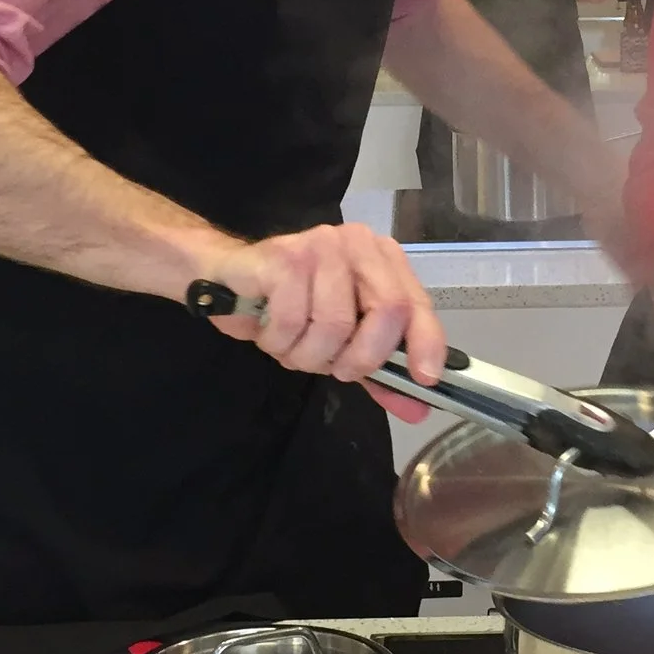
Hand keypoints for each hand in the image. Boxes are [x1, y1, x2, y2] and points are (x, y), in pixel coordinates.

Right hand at [200, 222, 445, 421]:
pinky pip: (293, 321)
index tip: (423, 379)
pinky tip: (269, 329)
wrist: (227, 278)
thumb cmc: (288, 306)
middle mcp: (357, 244)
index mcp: (381, 259)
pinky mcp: (284, 257)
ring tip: (291, 343)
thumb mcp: (341, 342)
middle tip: (334, 368)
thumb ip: (378, 372)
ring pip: (335, 325)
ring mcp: (321, 246)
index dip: (426, 343)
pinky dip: (279, 341)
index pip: (416, 303)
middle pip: (387, 311)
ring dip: (308, 355)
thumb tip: (417, 409)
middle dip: (360, 358)